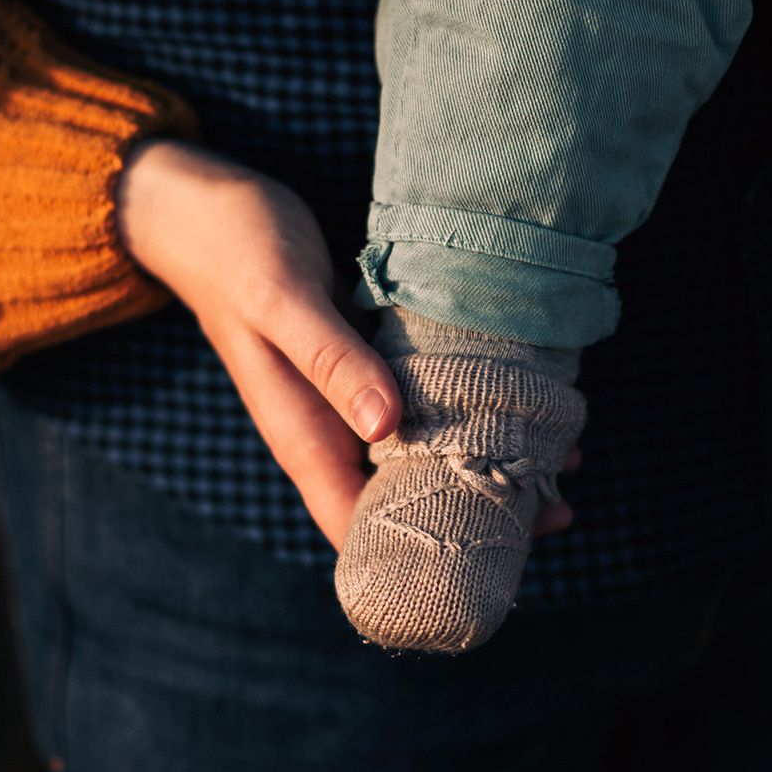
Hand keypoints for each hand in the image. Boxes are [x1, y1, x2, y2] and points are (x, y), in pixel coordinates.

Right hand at [116, 140, 580, 545]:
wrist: (208, 214)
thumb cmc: (240, 252)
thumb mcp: (283, 300)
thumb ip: (330, 361)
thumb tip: (385, 426)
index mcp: (304, 438)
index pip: (361, 532)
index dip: (424, 555)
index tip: (494, 556)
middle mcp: (331, 434)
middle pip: (408, 507)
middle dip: (478, 517)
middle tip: (558, 507)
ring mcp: (353, 406)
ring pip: (425, 461)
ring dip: (487, 467)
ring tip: (564, 463)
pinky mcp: (372, 371)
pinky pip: (428, 412)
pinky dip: (475, 419)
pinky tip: (526, 408)